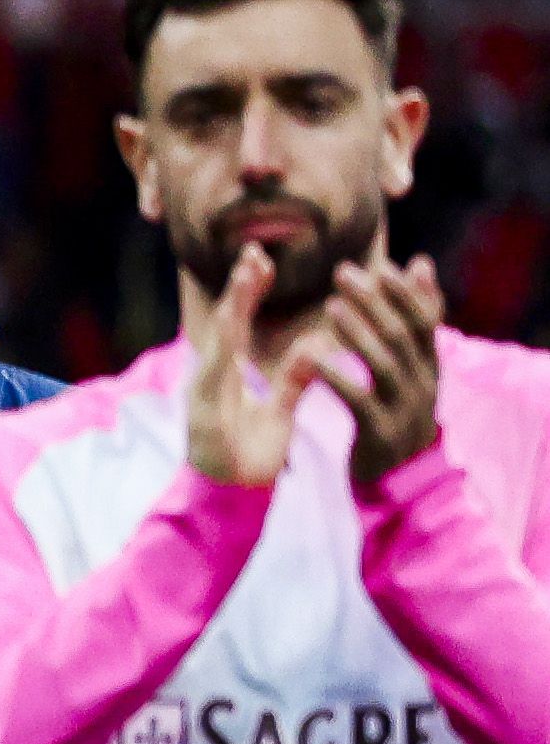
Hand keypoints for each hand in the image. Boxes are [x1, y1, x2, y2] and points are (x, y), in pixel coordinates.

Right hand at [179, 237, 304, 489]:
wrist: (229, 498)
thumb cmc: (251, 458)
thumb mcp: (280, 412)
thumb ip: (294, 379)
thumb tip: (313, 346)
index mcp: (228, 375)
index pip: (238, 324)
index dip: (249, 291)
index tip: (263, 259)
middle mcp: (211, 376)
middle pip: (226, 322)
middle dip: (240, 285)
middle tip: (257, 250)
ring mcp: (203, 390)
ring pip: (219, 337)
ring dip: (232, 302)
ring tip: (247, 273)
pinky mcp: (201, 407)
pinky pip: (214, 369)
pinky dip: (223, 341)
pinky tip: (232, 317)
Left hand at [313, 250, 446, 489]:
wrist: (398, 480)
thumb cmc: (395, 412)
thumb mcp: (408, 366)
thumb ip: (411, 319)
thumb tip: (420, 262)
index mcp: (429, 367)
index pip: (425, 321)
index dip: (405, 293)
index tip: (381, 264)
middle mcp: (424, 384)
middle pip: (403, 335)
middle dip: (375, 301)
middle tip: (343, 271)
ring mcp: (404, 410)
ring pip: (386, 364)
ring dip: (359, 332)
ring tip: (330, 306)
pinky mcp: (380, 434)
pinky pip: (360, 401)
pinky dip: (338, 377)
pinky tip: (313, 357)